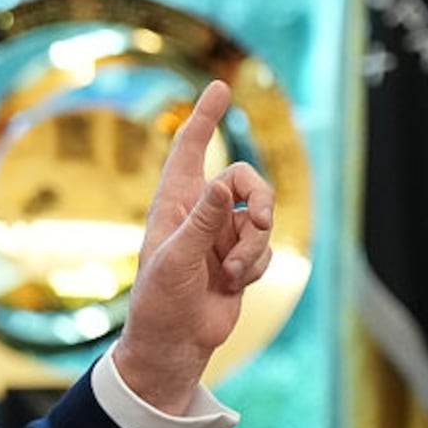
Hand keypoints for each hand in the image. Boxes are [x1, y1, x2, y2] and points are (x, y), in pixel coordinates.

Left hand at [113, 80, 274, 414]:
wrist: (176, 342)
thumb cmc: (161, 300)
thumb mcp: (177, 258)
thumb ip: (205, 221)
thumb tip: (226, 185)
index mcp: (174, 202)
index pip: (191, 149)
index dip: (204, 117)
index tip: (219, 86)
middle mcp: (200, 211)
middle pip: (248, 180)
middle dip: (262, 200)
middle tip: (260, 222)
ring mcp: (221, 234)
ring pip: (263, 217)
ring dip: (254, 247)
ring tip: (230, 273)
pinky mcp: (239, 257)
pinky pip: (266, 247)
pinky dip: (255, 266)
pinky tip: (233, 285)